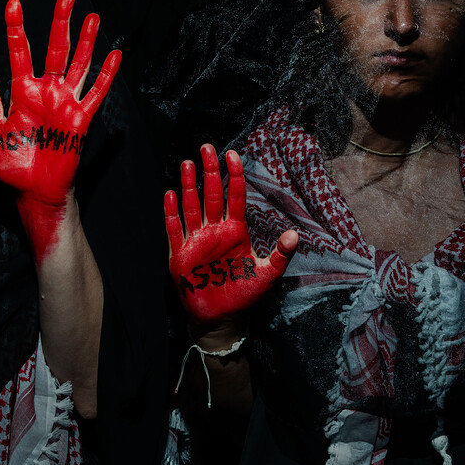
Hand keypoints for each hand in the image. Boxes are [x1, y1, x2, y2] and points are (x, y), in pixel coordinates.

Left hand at [0, 0, 119, 257]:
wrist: (34, 192)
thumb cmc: (13, 167)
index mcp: (22, 92)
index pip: (20, 53)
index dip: (17, 28)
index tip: (13, 3)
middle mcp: (46, 91)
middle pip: (55, 48)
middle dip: (60, 21)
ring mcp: (65, 102)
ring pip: (78, 64)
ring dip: (86, 40)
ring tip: (92, 16)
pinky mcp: (81, 118)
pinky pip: (96, 92)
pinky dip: (106, 75)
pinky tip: (115, 56)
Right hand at [166, 144, 297, 324]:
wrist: (221, 317)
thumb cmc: (243, 294)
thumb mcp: (267, 276)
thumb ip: (281, 256)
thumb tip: (294, 235)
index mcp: (235, 231)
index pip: (234, 196)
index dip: (234, 176)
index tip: (232, 155)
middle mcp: (215, 230)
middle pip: (210, 194)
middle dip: (208, 171)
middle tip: (207, 147)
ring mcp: (196, 240)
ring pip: (191, 206)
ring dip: (189, 185)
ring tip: (187, 163)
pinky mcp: (180, 254)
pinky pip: (174, 229)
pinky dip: (171, 212)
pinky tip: (170, 194)